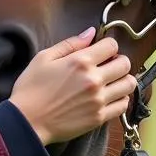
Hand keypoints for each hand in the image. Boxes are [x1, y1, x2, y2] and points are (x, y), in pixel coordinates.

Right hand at [8, 27, 136, 145]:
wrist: (26, 122)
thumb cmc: (31, 89)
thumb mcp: (44, 58)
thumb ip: (70, 44)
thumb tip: (91, 33)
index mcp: (81, 61)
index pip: (112, 45)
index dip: (108, 45)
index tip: (102, 51)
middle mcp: (94, 79)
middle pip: (125, 64)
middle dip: (118, 61)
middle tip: (108, 65)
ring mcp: (99, 100)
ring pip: (129, 85)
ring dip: (122, 80)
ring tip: (111, 82)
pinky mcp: (99, 118)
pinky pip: (123, 105)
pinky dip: (120, 99)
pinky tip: (108, 97)